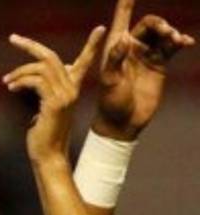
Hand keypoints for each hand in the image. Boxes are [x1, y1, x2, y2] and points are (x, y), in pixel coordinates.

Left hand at [5, 27, 106, 164]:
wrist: (48, 157)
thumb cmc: (44, 136)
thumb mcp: (46, 109)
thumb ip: (47, 92)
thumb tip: (38, 81)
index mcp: (72, 88)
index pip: (85, 61)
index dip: (92, 45)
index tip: (100, 29)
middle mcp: (72, 89)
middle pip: (52, 57)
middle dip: (31, 45)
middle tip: (14, 38)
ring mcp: (65, 96)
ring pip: (42, 67)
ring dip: (19, 71)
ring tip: (7, 81)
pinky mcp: (54, 104)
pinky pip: (37, 81)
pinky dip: (21, 81)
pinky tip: (11, 87)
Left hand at [95, 0, 194, 140]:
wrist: (123, 121)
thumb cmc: (110, 103)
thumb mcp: (109, 82)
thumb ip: (115, 61)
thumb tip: (123, 40)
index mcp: (115, 47)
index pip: (121, 20)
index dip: (126, 4)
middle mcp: (131, 47)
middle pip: (148, 24)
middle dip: (159, 24)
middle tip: (166, 33)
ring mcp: (146, 55)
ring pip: (162, 34)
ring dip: (171, 32)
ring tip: (176, 40)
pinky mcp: (159, 64)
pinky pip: (172, 47)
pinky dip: (180, 41)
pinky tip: (186, 42)